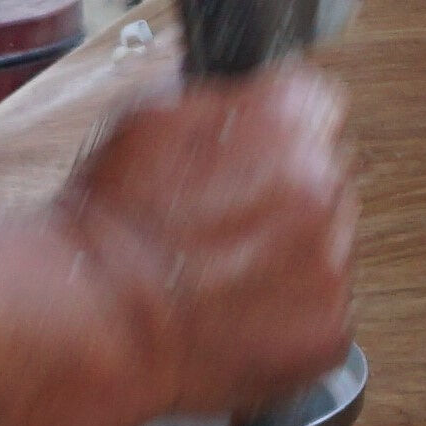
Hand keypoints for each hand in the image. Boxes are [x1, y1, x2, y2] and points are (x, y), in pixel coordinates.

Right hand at [50, 66, 355, 425]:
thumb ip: (226, 100)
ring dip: (292, 254)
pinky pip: (323, 309)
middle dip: (288, 193)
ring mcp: (331, 262)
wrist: (94, 319)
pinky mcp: (329, 327)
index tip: (259, 154)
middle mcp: (322, 186)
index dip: (281, 132)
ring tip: (226, 270)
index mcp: (288, 121)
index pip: (320, 105)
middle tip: (228, 220)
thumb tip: (255, 98)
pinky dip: (290, 313)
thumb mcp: (151, 118)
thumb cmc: (110, 224)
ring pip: (328, 246)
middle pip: (329, 176)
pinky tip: (238, 309)